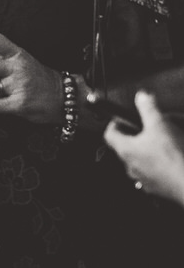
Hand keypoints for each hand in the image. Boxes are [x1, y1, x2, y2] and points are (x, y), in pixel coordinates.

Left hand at [104, 91, 183, 206]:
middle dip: (136, 135)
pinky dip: (159, 164)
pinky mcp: (157, 187)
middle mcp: (130, 166)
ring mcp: (143, 179)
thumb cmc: (173, 157)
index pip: (109, 133)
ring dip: (148, 150)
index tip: (123, 118)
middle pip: (125, 146)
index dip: (116, 122)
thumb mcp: (160, 125)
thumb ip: (148, 108)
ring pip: (140, 160)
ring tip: (162, 142)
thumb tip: (141, 96)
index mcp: (125, 150)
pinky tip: (172, 158)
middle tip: (147, 128)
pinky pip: (153, 172)